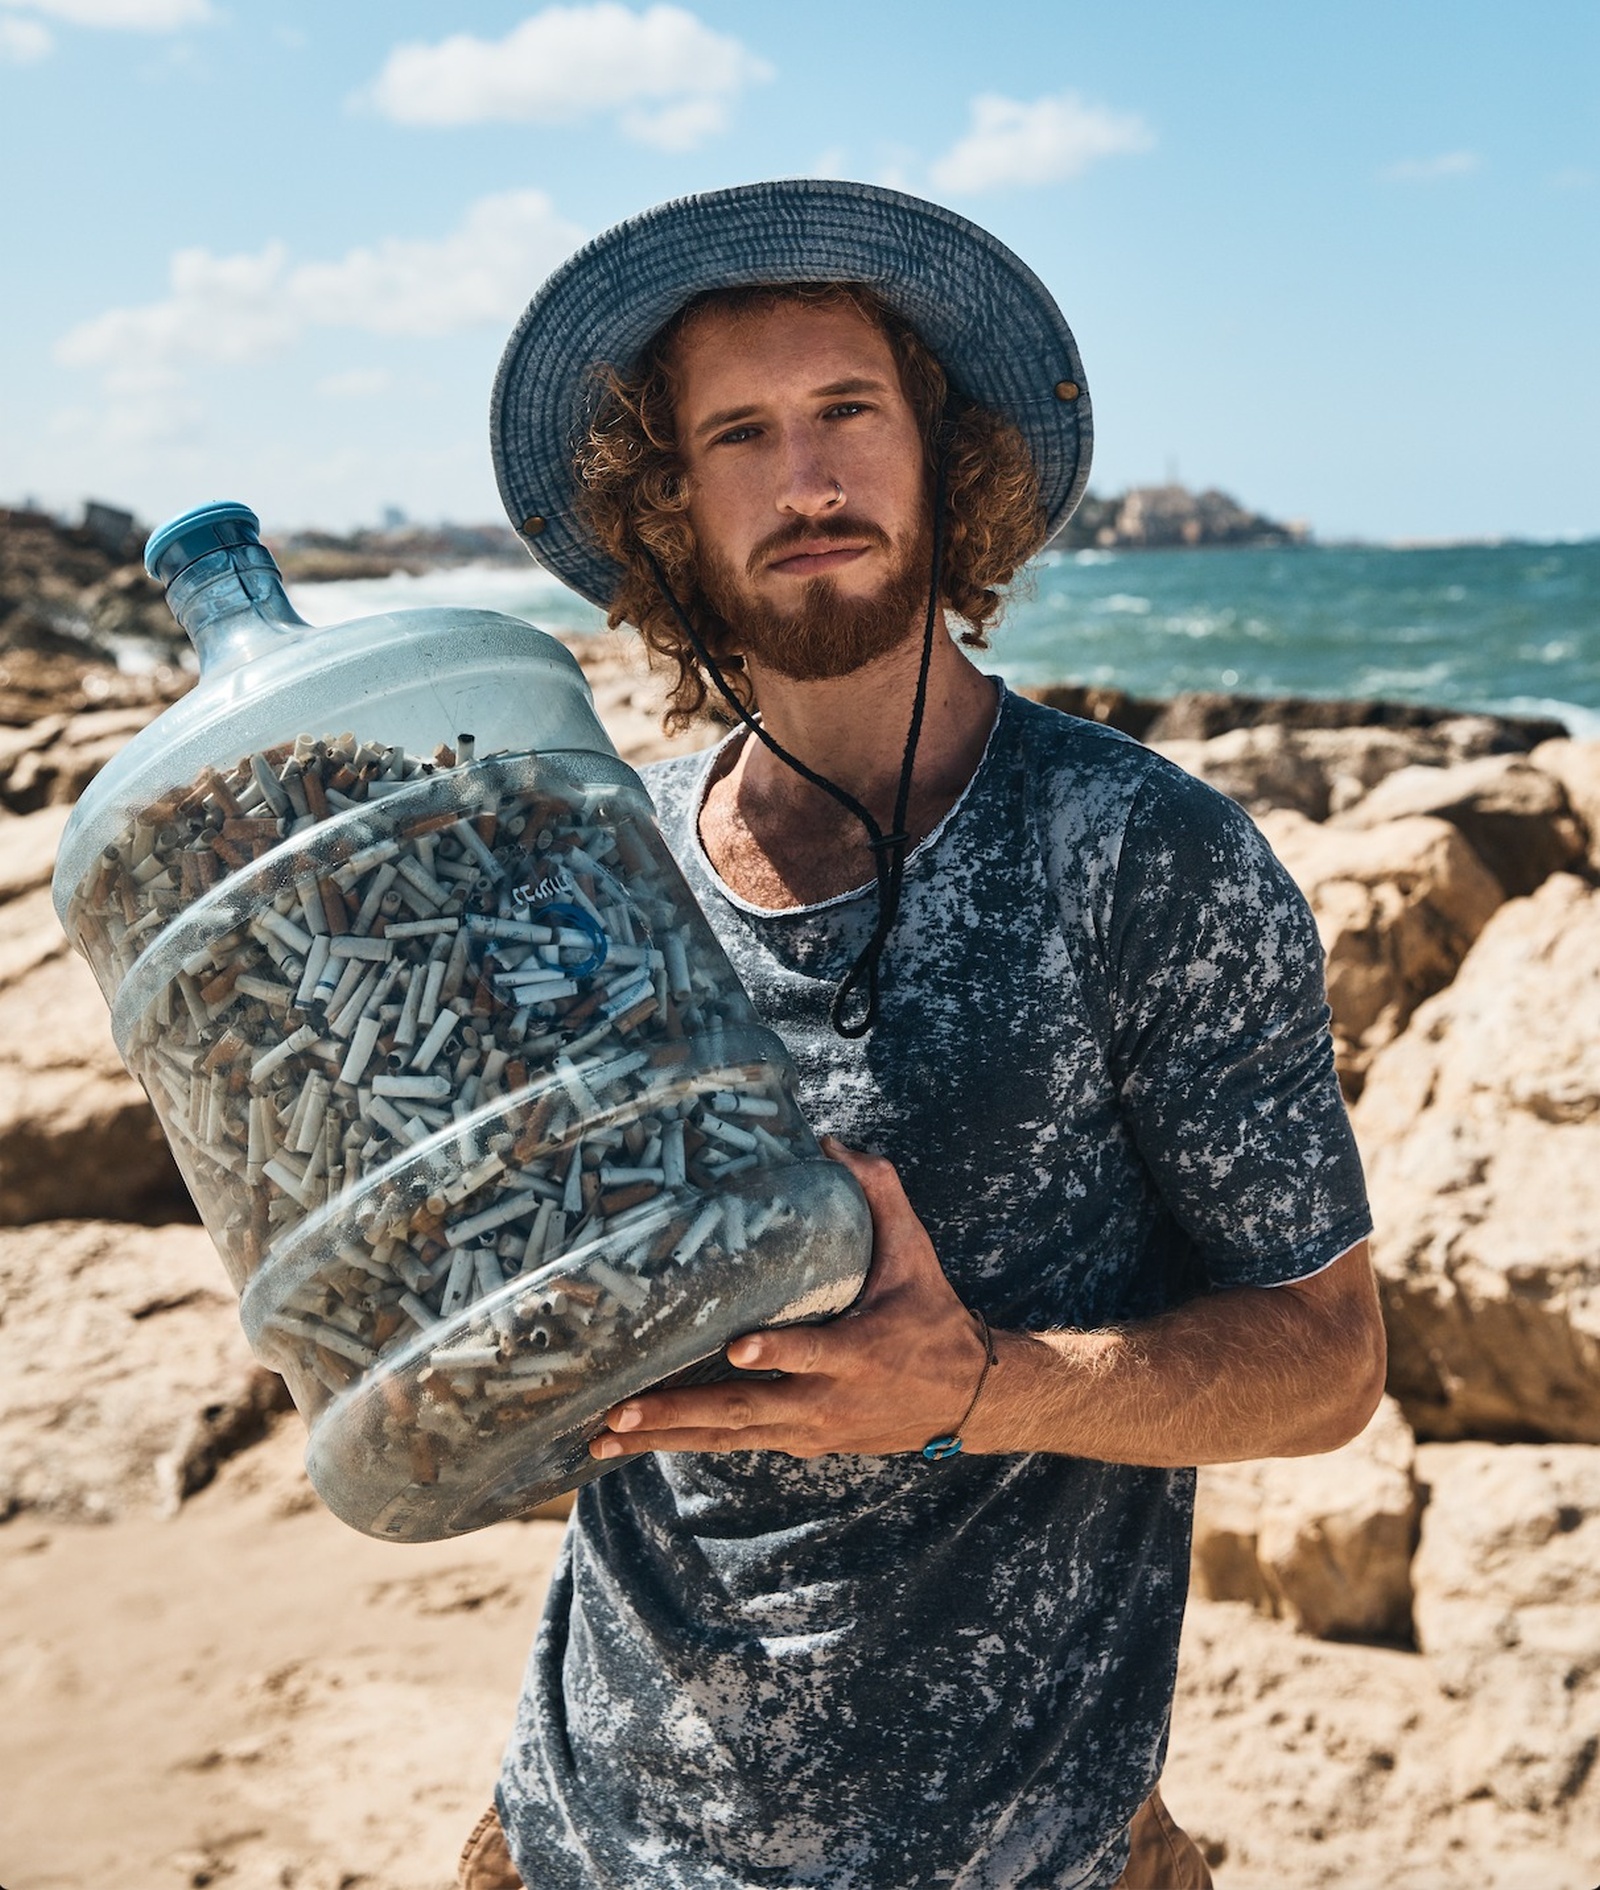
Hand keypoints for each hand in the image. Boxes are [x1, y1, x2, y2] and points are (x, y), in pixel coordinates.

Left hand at [590, 1138, 991, 1461]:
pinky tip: (636, 1441)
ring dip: (665, 1437)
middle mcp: (828, 1398)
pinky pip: (737, 1441)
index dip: (777, 1350)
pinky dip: (688, 1441)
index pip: (814, 1351)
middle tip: (619, 1413)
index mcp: (859, 1351)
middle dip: (679, 1413)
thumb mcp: (916, 1254)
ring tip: (603, 1438)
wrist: (965, 1400)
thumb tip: (831, 1142)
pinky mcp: (800, 1441)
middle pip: (746, 1410)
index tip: (736, 1349)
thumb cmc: (932, 1317)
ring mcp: (810, 1427)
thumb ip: (879, 1195)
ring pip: (731, 1435)